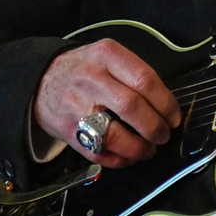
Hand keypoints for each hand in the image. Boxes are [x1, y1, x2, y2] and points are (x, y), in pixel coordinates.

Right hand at [33, 38, 182, 167]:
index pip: (145, 80)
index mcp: (106, 55)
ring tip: (148, 149)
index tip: (174, 117)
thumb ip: (134, 74)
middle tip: (164, 135)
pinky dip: (120, 160)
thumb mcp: (107, 57)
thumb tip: (167, 107)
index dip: (166, 103)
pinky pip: (99, 153)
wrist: (41, 80)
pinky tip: (128, 156)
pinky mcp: (68, 131)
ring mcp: (76, 106)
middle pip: (132, 107)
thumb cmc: (84, 70)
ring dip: (139, 148)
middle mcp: (90, 78)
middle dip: (155, 127)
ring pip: (115, 135)